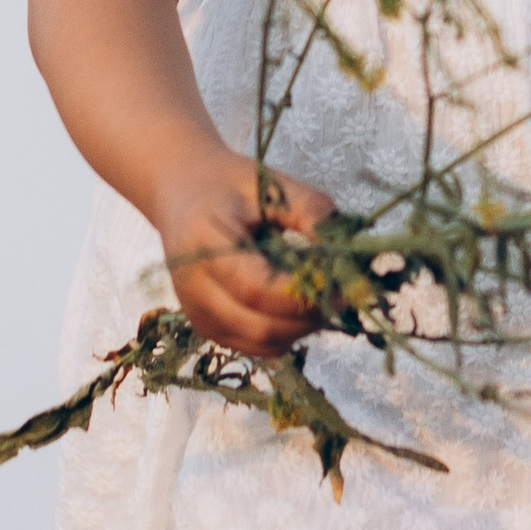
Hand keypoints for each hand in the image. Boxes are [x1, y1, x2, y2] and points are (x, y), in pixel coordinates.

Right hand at [154, 147, 336, 358]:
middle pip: (262, 327)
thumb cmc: (230, 183)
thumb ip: (313, 214)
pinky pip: (257, 345)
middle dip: (312, 316)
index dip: (306, 295)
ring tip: (324, 295)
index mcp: (204, 240)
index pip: (257, 289)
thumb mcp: (273, 185)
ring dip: (303, 327)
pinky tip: (300, 303)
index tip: (345, 284)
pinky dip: (287, 331)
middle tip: (346, 293)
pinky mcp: (207, 328)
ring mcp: (196, 313)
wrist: (181, 192)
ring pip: (264, 343)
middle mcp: (192, 287)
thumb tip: (350, 258)